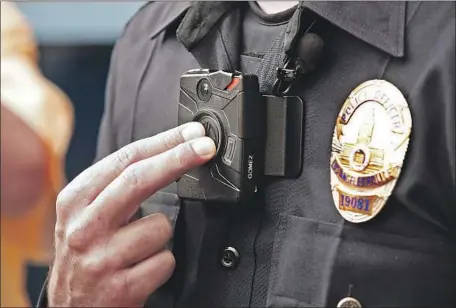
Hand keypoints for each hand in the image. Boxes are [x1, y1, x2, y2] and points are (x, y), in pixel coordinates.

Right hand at [48, 122, 214, 306]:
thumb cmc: (88, 254)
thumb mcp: (87, 215)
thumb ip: (116, 187)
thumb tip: (166, 154)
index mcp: (75, 201)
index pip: (125, 160)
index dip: (164, 143)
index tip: (191, 134)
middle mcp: (83, 228)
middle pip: (139, 179)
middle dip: (179, 158)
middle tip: (206, 146)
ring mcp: (101, 259)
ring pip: (161, 227)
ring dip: (161, 236)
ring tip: (139, 248)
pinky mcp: (120, 287)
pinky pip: (166, 260)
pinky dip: (162, 263)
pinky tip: (141, 269)